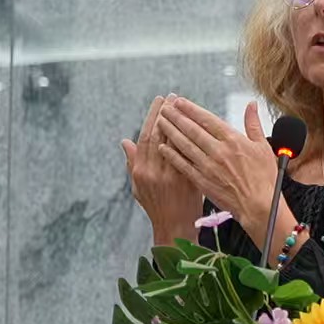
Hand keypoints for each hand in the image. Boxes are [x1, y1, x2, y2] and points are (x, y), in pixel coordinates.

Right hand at [122, 94, 201, 244]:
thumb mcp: (138, 185)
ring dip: (182, 122)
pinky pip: (191, 155)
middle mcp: (156, 172)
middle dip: (168, 114)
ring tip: (185, 106)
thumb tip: (124, 141)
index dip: (152, 117)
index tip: (159, 101)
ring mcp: (173, 176)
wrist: (174, 227)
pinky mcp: (189, 181)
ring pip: (177, 143)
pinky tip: (199, 127)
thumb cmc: (155, 206)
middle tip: (173, 97)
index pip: (147, 137)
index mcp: (142, 171)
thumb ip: (132, 162)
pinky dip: (194, 140)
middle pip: (162, 135)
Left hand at [155, 98, 281, 241]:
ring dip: (170, 132)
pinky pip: (183, 165)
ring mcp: (208, 166)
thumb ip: (253, 123)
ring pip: (184, 145)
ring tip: (160, 122)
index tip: (179, 102)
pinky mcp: (203, 181)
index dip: (191, 109)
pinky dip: (171, 155)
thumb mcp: (263, 146)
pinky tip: (162, 148)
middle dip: (176, 117)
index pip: (207, 119)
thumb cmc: (264, 178)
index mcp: (233, 140)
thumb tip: (251, 105)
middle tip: (164, 108)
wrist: (259, 206)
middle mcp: (218, 151)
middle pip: (192, 129)